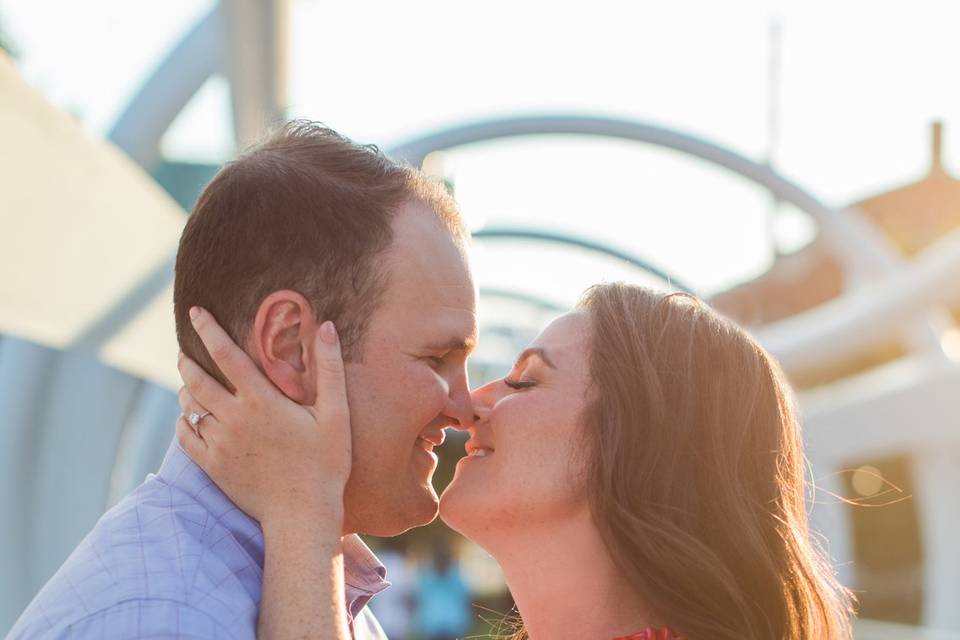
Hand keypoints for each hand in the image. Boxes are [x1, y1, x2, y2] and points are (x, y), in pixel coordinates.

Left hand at [176, 307, 350, 526]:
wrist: (302, 516)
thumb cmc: (325, 464)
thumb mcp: (335, 414)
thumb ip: (329, 368)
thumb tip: (326, 326)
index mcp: (261, 401)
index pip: (226, 355)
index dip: (208, 330)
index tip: (195, 312)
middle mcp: (234, 419)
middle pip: (196, 379)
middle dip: (187, 359)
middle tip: (184, 348)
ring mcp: (219, 445)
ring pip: (188, 408)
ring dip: (185, 390)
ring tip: (188, 381)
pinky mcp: (212, 467)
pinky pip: (185, 438)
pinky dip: (183, 422)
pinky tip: (189, 418)